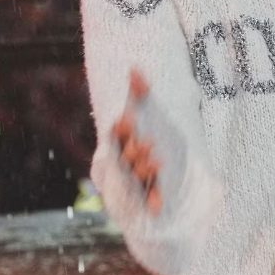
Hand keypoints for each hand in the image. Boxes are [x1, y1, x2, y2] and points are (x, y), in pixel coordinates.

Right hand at [112, 68, 162, 214]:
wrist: (154, 158)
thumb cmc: (142, 131)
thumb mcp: (143, 111)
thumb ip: (139, 91)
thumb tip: (135, 68)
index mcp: (121, 140)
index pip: (117, 134)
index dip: (121, 128)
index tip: (128, 119)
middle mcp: (125, 159)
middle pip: (126, 156)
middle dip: (135, 150)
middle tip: (147, 143)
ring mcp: (136, 177)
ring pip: (137, 176)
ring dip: (144, 171)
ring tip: (157, 163)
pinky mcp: (149, 191)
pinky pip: (149, 197)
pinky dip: (152, 201)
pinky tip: (157, 206)